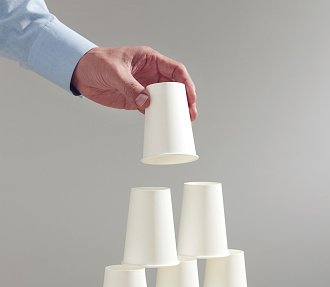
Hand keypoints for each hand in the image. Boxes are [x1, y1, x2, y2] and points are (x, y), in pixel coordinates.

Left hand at [71, 46, 196, 119]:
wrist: (81, 73)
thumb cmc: (97, 63)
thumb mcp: (115, 72)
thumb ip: (130, 87)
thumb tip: (146, 103)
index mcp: (150, 60)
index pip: (175, 71)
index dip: (186, 84)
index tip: (190, 98)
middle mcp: (150, 74)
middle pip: (175, 87)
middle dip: (185, 101)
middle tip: (190, 115)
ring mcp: (144, 88)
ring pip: (166, 100)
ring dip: (174, 111)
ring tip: (183, 123)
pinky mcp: (136, 100)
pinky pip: (152, 109)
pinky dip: (159, 117)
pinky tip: (164, 124)